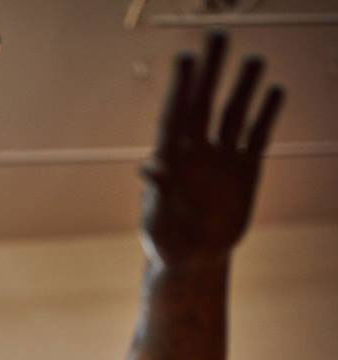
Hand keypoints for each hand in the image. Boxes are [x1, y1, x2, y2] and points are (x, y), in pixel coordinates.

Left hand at [141, 33, 283, 265]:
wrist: (194, 260)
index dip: (179, 87)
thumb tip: (147, 169)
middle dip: (210, 72)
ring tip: (255, 60)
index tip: (185, 58)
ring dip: (244, 88)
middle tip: (218, 36)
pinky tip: (275, 92)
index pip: (175, 115)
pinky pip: (256, 137)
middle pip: (203, 103)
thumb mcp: (157, 226)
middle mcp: (196, 152)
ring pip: (233, 115)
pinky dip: (266, 115)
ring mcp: (222, 159)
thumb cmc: (167, 245)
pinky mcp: (245, 171)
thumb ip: (156, 196)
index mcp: (171, 160)